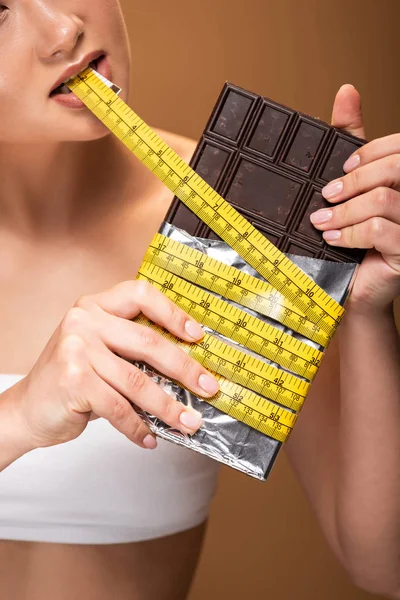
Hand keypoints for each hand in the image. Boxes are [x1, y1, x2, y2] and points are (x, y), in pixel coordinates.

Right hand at [12, 280, 218, 450]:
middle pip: (148, 341)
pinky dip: (138, 427)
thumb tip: (189, 366)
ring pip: (137, 381)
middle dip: (185, 368)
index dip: (173, 313)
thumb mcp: (100, 351)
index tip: (198, 336)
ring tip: (189, 423)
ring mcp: (77, 349)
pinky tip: (150, 438)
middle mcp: (84, 321)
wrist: (28, 409)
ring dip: (169, 407)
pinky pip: (118, 407)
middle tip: (208, 388)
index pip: (140, 295)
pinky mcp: (74, 380)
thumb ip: (133, 349)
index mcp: (95, 306)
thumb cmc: (74, 380)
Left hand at [310, 84, 399, 313]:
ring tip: (322, 222)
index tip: (343, 168)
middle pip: (396, 168)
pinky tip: (334, 239)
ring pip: (385, 199)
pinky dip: (352, 232)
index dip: (371, 152)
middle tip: (327, 195)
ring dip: (345, 211)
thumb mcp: (348, 185)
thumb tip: (347, 92)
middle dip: (354, 180)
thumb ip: (349, 141)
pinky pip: (381, 229)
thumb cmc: (350, 237)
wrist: (351, 288)